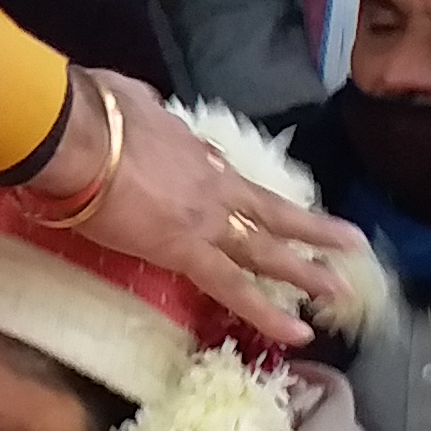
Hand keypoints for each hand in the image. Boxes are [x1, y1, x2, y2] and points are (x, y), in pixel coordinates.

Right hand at [34, 69, 376, 351]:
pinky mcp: (187, 252)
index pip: (225, 176)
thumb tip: (133, 106)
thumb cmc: (92, 113)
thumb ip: (139, 108)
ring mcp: (206, 219)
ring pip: (267, 249)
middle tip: (352, 245)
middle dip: (311, 231)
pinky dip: (268, 312)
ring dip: (307, 270)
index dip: (240, 193)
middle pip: (270, 211)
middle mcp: (211, 185)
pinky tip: (298, 332)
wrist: (78, 136)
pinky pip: (234, 288)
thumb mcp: (129, 98)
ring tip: (341, 290)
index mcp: (193, 151)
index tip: (248, 202)